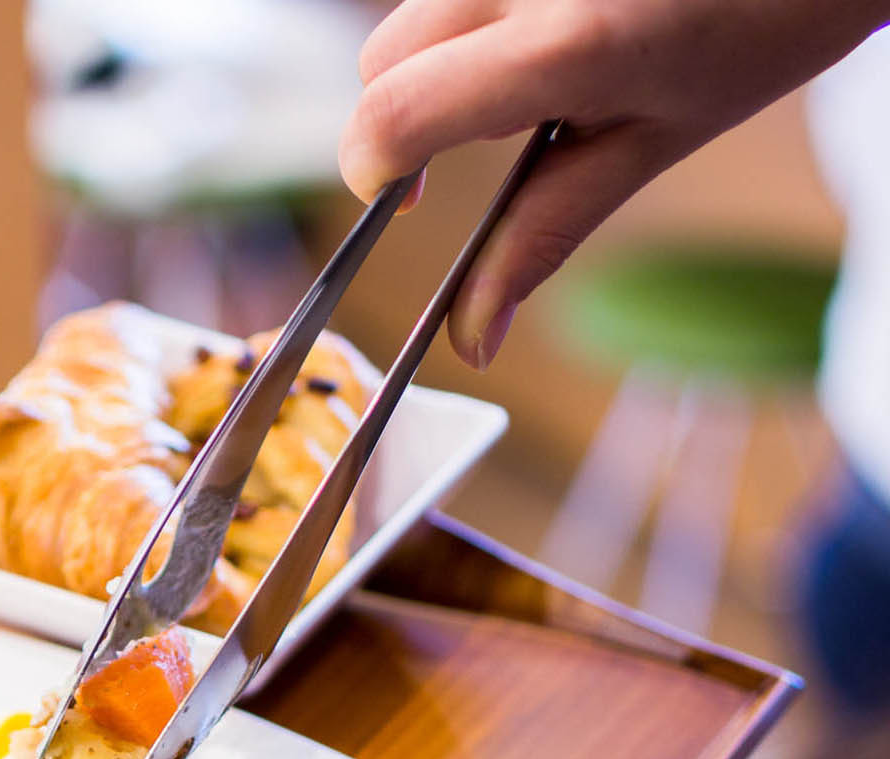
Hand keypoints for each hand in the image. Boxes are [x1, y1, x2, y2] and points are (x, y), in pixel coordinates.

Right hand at [340, 0, 889, 366]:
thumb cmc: (775, 10)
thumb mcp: (658, 139)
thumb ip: (544, 231)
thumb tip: (471, 338)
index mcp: (567, 45)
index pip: (391, 117)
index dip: (373, 171)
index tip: (395, 199)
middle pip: (381, 59)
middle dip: (400, 114)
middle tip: (467, 147)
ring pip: (416, 9)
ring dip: (442, 55)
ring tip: (533, 68)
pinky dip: (480, 13)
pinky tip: (555, 16)